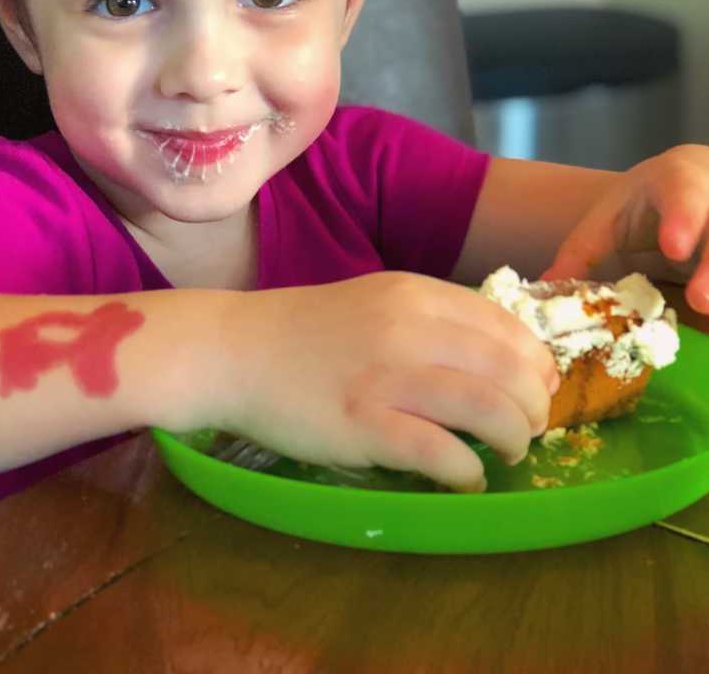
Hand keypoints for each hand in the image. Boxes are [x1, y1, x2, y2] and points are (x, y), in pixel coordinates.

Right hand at [215, 271, 557, 492]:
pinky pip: (441, 453)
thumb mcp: (377, 302)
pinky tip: (466, 478)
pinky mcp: (363, 425)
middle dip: (535, 408)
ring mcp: (386, 377)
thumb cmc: (308, 331)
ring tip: (508, 453)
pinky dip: (469, 472)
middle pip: (511, 370)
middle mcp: (409, 328)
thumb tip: (503, 362)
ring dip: (515, 439)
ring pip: (488, 409)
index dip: (537, 364)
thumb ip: (434, 321)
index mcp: (416, 293)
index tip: (537, 389)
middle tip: (527, 429)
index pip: (509, 327)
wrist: (236, 351)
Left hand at [541, 145, 708, 311]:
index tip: (674, 247)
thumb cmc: (646, 204)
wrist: (693, 181)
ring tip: (708, 310)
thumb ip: (582, 249)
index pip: (685, 194)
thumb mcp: (611, 214)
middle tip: (701, 300)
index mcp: (679, 182)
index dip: (684, 220)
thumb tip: (547, 286)